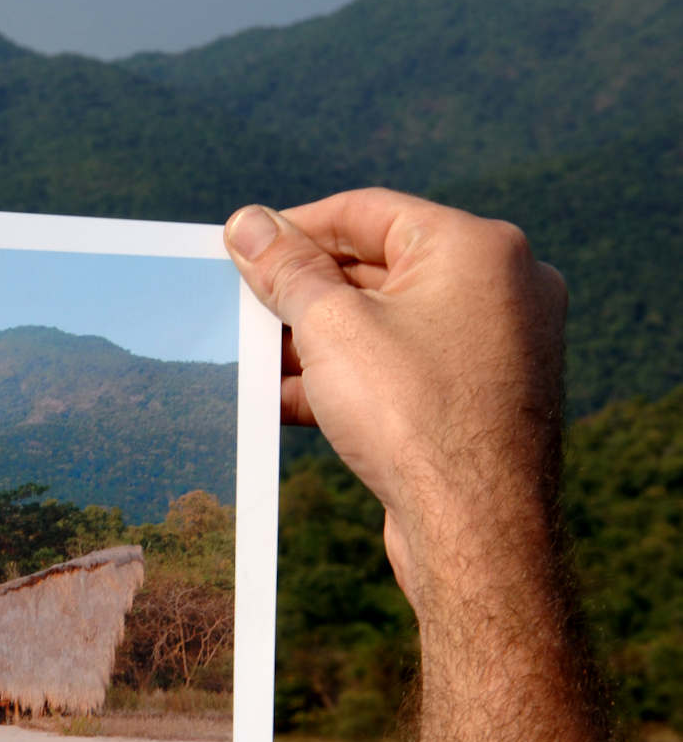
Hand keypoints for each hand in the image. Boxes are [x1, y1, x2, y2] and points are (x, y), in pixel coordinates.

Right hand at [222, 188, 566, 607]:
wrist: (475, 530)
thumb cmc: (412, 416)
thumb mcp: (328, 326)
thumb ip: (285, 268)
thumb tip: (246, 222)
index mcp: (476, 248)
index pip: (367, 211)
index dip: (294, 226)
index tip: (240, 248)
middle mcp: (501, 286)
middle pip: (377, 265)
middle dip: (303, 290)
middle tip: (241, 306)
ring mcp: (498, 344)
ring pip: (387, 321)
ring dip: (317, 339)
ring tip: (256, 359)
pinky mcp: (483, 396)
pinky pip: (406, 365)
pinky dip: (350, 375)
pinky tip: (290, 400)